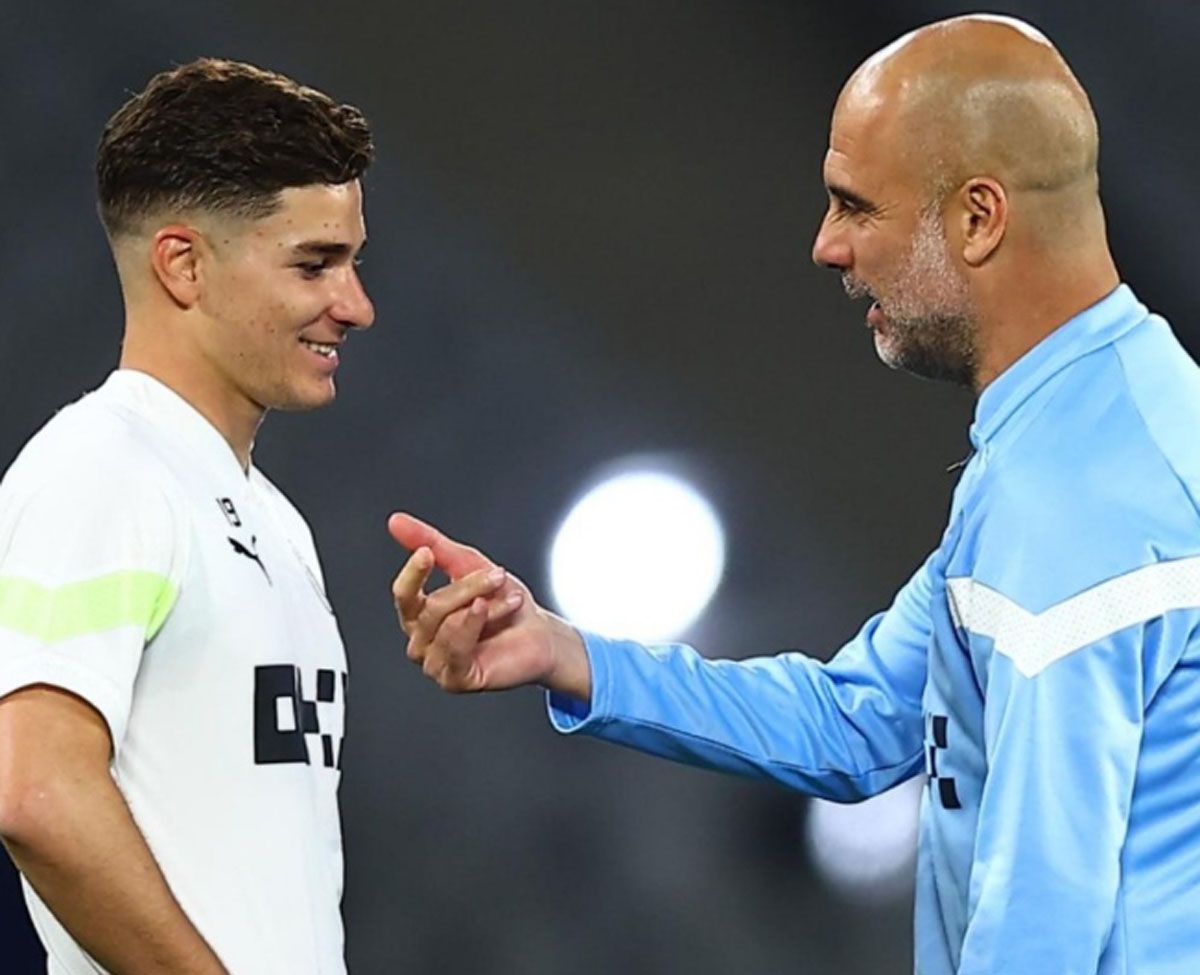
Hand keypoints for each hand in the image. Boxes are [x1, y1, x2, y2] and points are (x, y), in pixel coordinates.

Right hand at [388, 513, 591, 699]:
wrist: (541, 634)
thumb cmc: (506, 604)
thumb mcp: (469, 564)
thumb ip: (432, 543)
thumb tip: (397, 522)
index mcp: (420, 615)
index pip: (403, 593)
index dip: (414, 572)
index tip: (427, 553)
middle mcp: (423, 640)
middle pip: (429, 608)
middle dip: (468, 586)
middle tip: (497, 575)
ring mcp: (436, 662)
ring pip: (444, 625)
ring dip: (481, 604)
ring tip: (509, 599)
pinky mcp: (455, 679)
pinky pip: (454, 649)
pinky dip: (473, 624)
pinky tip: (487, 611)